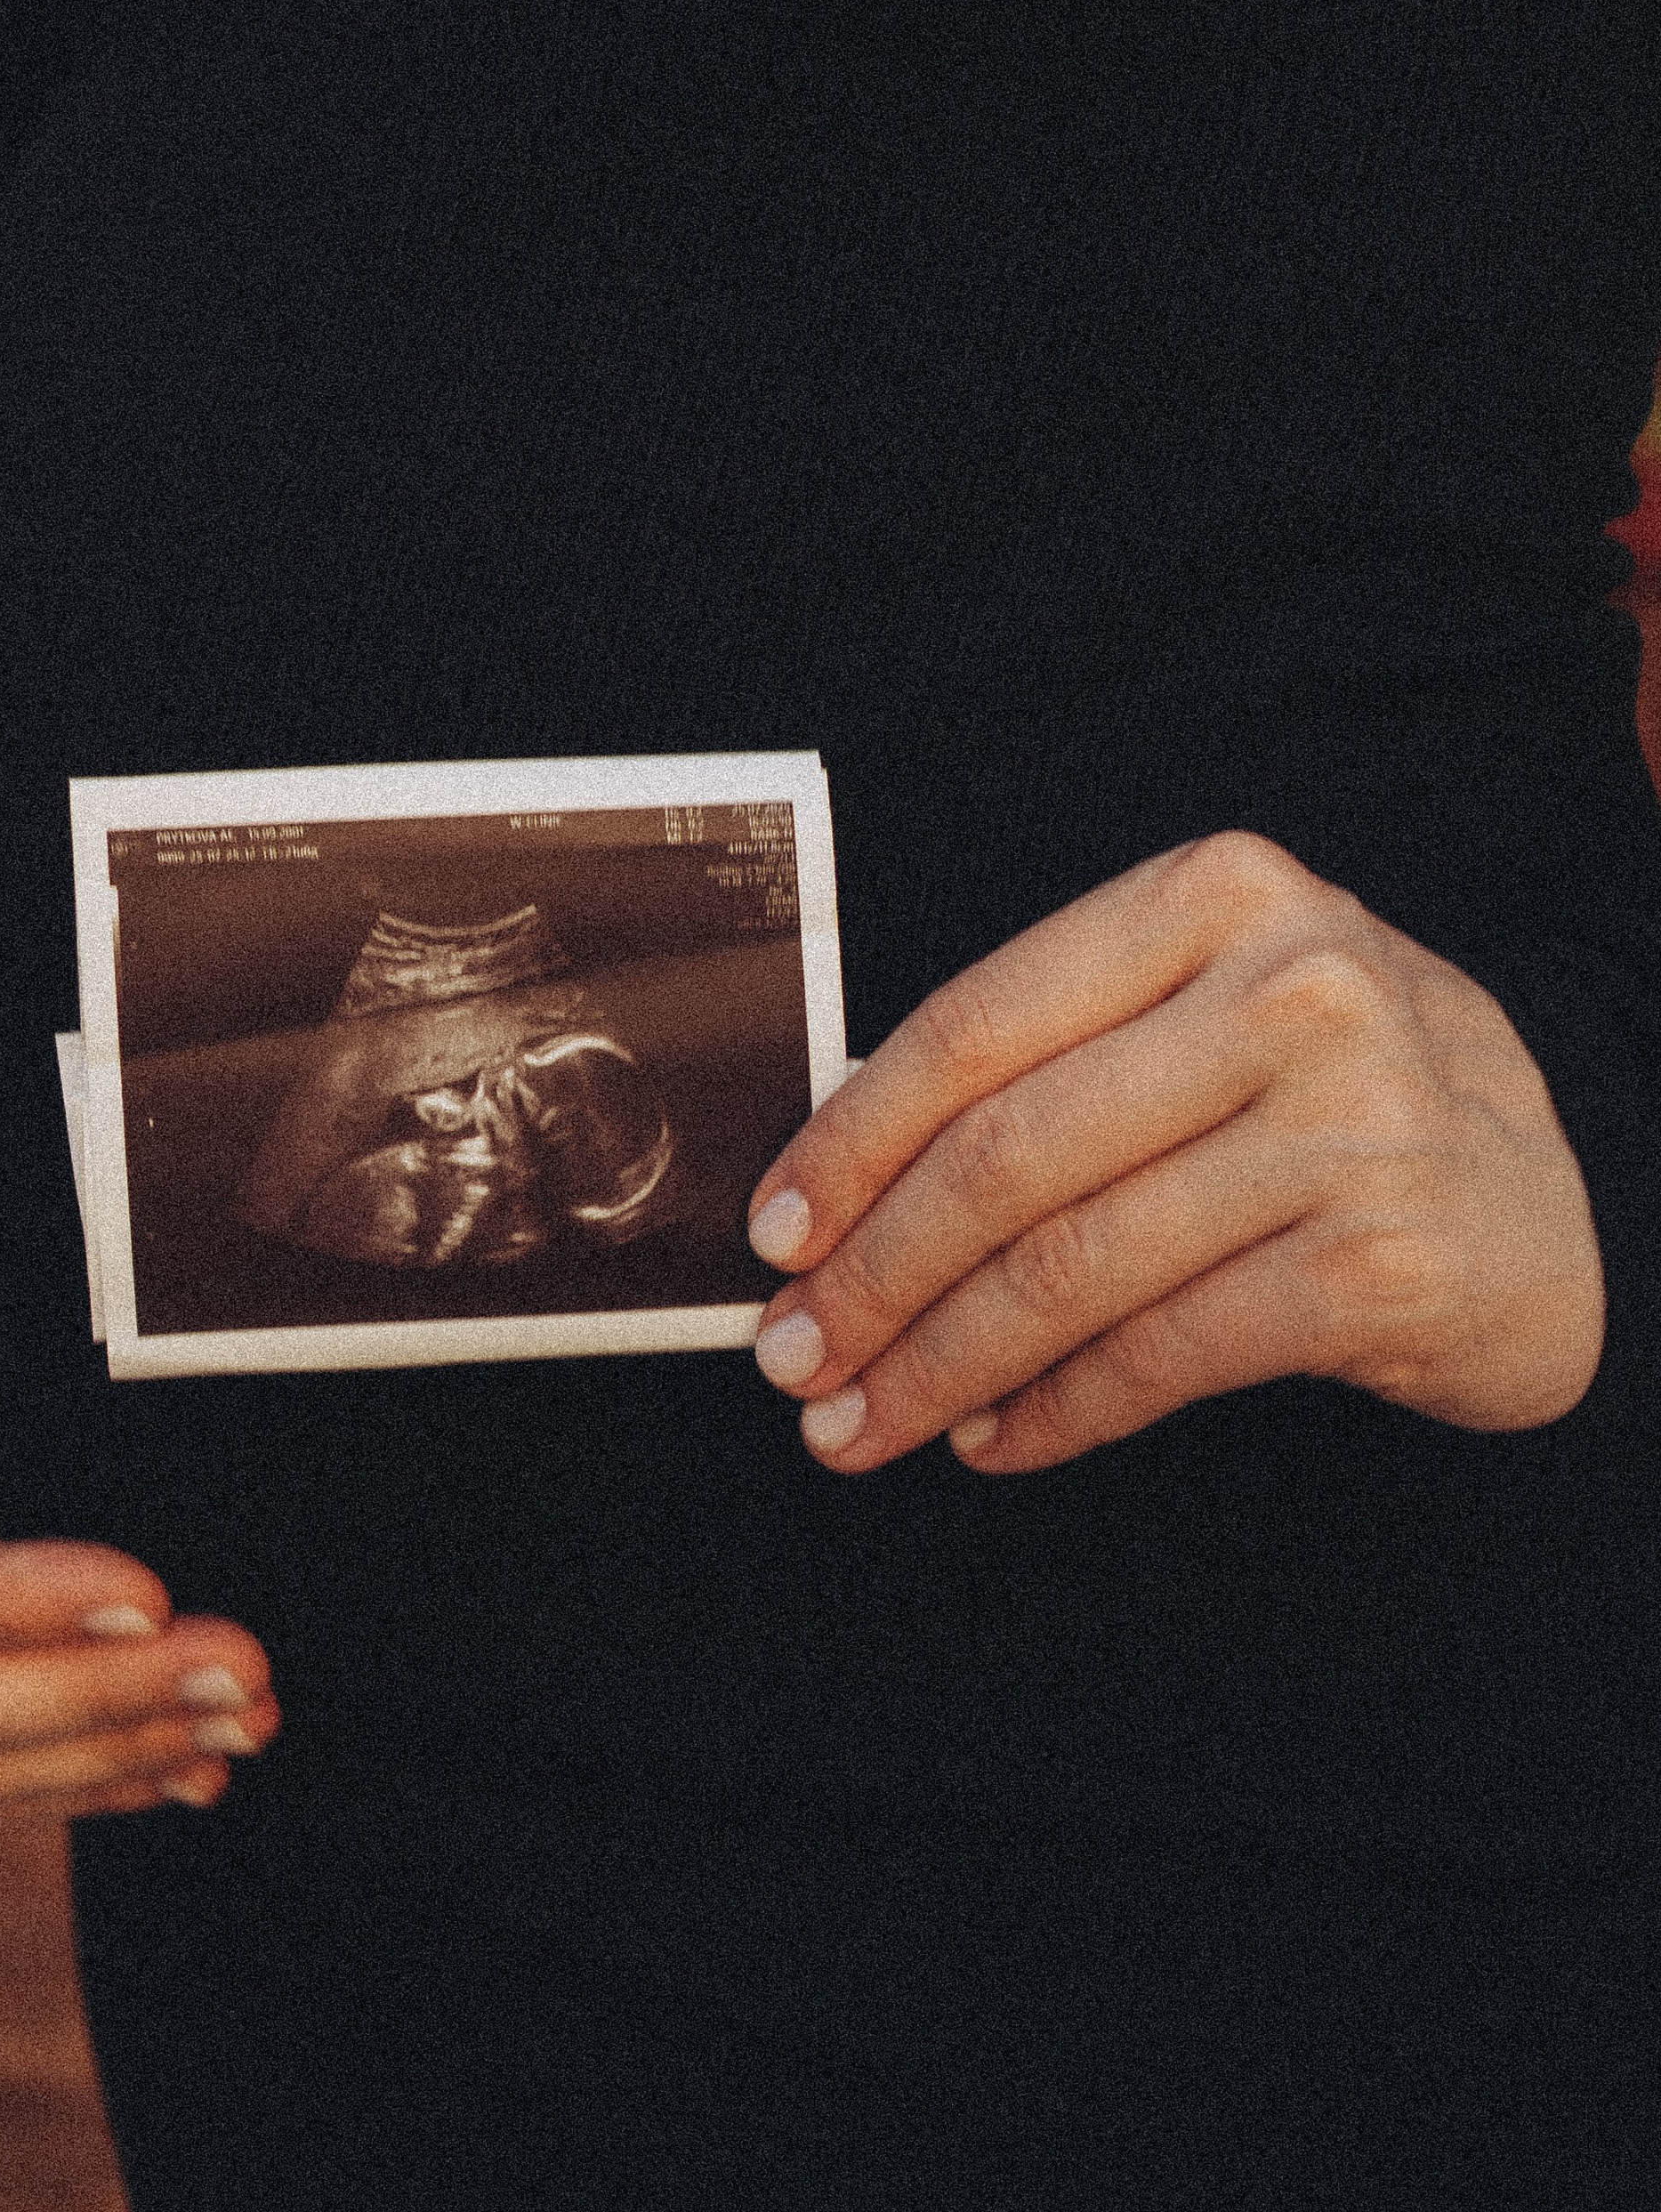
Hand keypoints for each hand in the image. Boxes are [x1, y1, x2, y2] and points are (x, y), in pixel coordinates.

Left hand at [746, 832, 1604, 1475]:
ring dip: (939, 1364)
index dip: (851, 1140)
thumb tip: (836, 1185)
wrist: (1559, 1192)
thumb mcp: (1213, 1007)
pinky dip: (1055, 1412)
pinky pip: (1163, 1354)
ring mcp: (1348, 1126)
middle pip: (1008, 1155)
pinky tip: (992, 1439)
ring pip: (1071, 1267)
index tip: (774, 1232)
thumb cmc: (1335, 1092)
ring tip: (861, 1421)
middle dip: (873, 1275)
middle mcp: (1291, 990)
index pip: (977, 1024)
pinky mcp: (1382, 1264)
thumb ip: (1056, 1055)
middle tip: (791, 1358)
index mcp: (1217, 895)